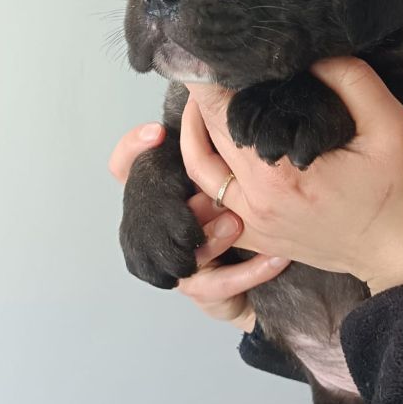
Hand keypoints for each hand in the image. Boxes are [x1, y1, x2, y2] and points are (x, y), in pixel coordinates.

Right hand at [109, 123, 290, 330]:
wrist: (262, 278)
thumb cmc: (247, 212)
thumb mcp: (239, 174)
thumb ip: (225, 148)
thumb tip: (227, 112)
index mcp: (163, 194)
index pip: (126, 167)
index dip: (132, 150)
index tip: (155, 133)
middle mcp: (160, 229)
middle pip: (149, 212)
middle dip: (179, 203)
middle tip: (208, 194)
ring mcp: (176, 262)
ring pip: (181, 251)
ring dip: (210, 237)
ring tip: (236, 224)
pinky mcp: (202, 291)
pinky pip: (218, 284)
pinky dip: (249, 270)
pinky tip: (276, 258)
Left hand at [182, 58, 402, 294]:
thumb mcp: (392, 128)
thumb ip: (351, 81)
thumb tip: (311, 53)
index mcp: (279, 172)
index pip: (220, 112)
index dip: (208, 76)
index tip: (208, 47)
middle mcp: (255, 201)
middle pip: (204, 138)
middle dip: (202, 96)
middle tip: (211, 62)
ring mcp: (253, 224)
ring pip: (199, 171)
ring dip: (195, 134)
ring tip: (207, 100)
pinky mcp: (260, 238)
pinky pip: (212, 207)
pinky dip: (204, 178)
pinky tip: (216, 153)